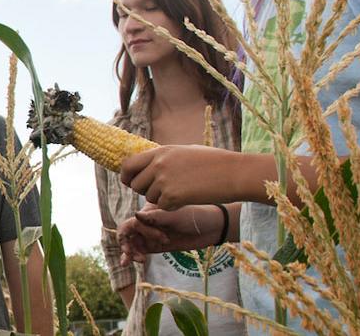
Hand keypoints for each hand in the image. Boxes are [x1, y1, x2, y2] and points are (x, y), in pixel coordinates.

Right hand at [117, 204, 225, 261]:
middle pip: (127, 234)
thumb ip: (155, 218)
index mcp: (149, 211)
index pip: (132, 223)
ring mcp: (151, 234)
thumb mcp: (176, 216)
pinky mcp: (156, 246)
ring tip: (134, 261)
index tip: (161, 239)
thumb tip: (135, 215)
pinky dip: (135, 256)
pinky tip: (137, 261)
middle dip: (126, 245)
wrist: (213, 227)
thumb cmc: (195, 216)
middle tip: (130, 256)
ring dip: (129, 252)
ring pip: (132, 244)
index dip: (141, 232)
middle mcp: (147, 222)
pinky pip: (141, 250)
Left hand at [121, 145, 265, 206]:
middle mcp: (158, 164)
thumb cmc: (215, 162)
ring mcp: (164, 180)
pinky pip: (162, 207)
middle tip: (162, 192)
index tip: (128, 182)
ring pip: (149, 197)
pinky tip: (188, 198)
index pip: (129, 164)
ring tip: (182, 191)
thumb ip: (165, 158)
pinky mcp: (172, 196)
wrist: (233, 173)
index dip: (126, 176)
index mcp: (161, 151)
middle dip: (145, 191)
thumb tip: (149, 165)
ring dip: (161, 199)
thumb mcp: (185, 152)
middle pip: (135, 185)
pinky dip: (172, 206)